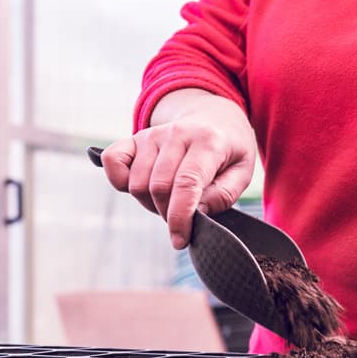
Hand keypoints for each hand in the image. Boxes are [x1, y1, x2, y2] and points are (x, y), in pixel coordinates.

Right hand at [100, 89, 256, 248]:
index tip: (180, 240)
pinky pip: (113, 161)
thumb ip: (223, 195)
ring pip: (137, 183)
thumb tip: (197, 213)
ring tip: (169, 200)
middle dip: (167, 214)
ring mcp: (153, 134)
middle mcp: (177, 134)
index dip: (180, 217)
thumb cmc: (229, 150)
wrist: (214, 117)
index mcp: (208, 142)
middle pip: (158, 188)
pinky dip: (120, 181)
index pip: (186, 183)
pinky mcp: (135, 137)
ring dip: (150, 203)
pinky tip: (143, 187)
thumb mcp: (243, 172)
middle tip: (182, 216)